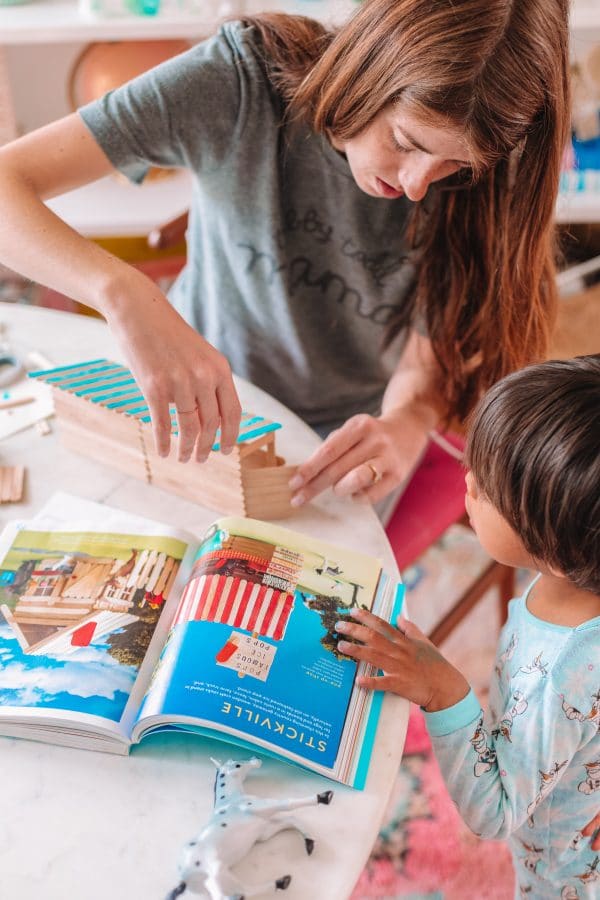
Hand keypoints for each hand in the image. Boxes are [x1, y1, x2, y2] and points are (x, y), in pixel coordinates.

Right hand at [105, 275, 240, 462]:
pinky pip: (163, 425)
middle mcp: (203, 377)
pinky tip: (163, 453)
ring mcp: (178, 383)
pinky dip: (163, 443)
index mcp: (220, 368)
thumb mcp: (200, 355)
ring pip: (189, 428)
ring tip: (185, 458)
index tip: (226, 451)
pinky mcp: (153, 387)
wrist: (139, 310)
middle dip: (207, 447)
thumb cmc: (170, 335)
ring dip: (187, 449)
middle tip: (202, 459)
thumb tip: (214, 421)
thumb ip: (210, 383)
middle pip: (211, 424)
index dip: (231, 436)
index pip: (232, 412)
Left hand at [288, 407, 430, 506]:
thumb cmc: (370, 434)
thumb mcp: (352, 431)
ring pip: (356, 480)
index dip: (309, 468)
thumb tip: (305, 473)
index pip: (328, 450)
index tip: (293, 482)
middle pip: (338, 468)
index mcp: (359, 426)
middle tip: (297, 499)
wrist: (410, 428)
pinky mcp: (398, 476)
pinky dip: (356, 498)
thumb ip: (332, 448)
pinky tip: (353, 494)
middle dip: (314, 486)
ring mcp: (388, 458)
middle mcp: (375, 440)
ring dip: (339, 489)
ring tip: (336, 490)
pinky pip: (371, 495)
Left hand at [335, 608, 469, 711]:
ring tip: (341, 646)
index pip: (382, 624)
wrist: (445, 686)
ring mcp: (399, 668)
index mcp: (404, 641)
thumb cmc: (434, 663)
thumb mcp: (424, 641)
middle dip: (355, 630)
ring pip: (374, 656)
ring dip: (356, 651)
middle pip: (373, 637)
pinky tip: (358, 680)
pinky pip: (382, 683)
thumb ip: (410, 628)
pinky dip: (370, 682)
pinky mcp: (399, 684)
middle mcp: (399, 651)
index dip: (366, 617)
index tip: (353, 611)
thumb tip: (399, 616)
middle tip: (339, 625)